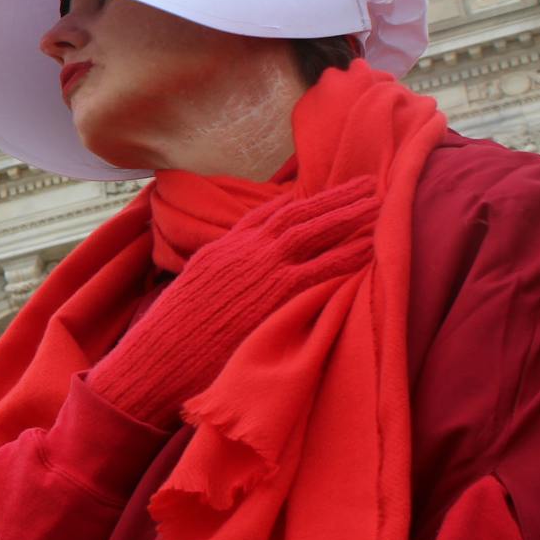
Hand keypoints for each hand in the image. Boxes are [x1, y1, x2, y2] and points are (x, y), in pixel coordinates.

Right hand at [90, 176, 378, 426]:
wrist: (161, 355)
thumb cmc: (168, 339)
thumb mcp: (185, 295)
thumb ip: (210, 280)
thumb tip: (221, 288)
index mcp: (219, 250)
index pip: (262, 217)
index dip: (294, 202)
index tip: (316, 193)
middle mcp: (242, 251)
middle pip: (296, 213)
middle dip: (332, 197)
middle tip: (366, 184)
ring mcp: (262, 268)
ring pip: (314, 229)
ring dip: (349, 213)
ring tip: (379, 200)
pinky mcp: (278, 291)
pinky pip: (324, 265)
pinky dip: (349, 252)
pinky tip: (373, 244)